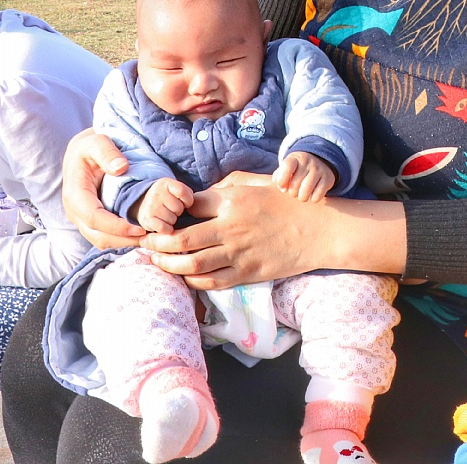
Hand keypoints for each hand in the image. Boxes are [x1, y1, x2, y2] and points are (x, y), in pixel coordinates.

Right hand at [62, 128, 145, 248]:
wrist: (80, 153)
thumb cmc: (90, 147)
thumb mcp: (96, 142)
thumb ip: (107, 152)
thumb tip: (121, 168)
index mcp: (75, 195)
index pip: (94, 218)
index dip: (117, 227)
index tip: (140, 229)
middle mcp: (75, 212)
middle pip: (99, 236)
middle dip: (125, 240)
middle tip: (151, 238)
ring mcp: (82, 219)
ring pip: (102, 241)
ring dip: (125, 243)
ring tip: (149, 238)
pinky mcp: (90, 222)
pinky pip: (105, 237)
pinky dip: (122, 239)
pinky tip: (141, 234)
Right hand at [134, 177, 197, 233]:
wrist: (142, 203)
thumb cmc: (166, 198)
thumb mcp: (175, 190)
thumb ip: (186, 194)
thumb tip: (194, 207)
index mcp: (166, 183)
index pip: (183, 192)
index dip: (188, 201)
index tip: (185, 203)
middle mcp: (156, 193)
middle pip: (179, 208)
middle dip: (178, 212)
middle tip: (172, 210)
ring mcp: (150, 206)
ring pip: (172, 219)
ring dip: (172, 221)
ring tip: (166, 216)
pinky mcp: (146, 220)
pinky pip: (164, 228)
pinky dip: (167, 229)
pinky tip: (164, 225)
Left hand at [141, 176, 329, 289]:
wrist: (321, 229)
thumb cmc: (290, 202)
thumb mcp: (257, 185)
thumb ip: (226, 188)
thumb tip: (198, 197)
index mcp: (232, 201)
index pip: (188, 208)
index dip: (167, 214)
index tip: (155, 219)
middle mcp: (231, 227)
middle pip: (180, 240)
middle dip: (156, 243)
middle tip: (145, 244)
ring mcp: (239, 253)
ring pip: (191, 264)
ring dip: (168, 265)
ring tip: (158, 261)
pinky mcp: (248, 273)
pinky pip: (212, 281)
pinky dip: (192, 280)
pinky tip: (185, 275)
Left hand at [272, 152, 336, 202]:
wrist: (320, 161)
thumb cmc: (298, 169)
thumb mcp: (288, 168)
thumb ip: (279, 176)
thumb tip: (282, 188)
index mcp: (296, 158)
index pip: (287, 167)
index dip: (281, 180)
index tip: (282, 187)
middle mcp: (308, 162)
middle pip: (295, 183)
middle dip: (292, 192)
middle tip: (293, 192)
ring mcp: (319, 170)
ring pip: (306, 191)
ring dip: (301, 197)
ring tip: (301, 196)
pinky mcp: (328, 179)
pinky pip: (317, 195)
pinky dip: (313, 199)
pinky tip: (312, 195)